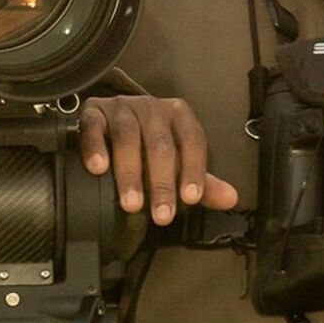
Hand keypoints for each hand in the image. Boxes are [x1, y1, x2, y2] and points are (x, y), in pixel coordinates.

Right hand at [78, 95, 241, 223]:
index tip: (190, 198)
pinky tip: (97, 169)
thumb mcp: (177, 162)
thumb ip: (201, 181)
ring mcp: (121, 107)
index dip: (193, 170)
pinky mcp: (92, 112)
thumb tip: (231, 198)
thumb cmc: (147, 145)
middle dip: (162, 183)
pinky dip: (95, 147)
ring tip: (131, 203)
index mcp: (178, 116)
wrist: (108, 121)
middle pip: (161, 144)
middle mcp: (151, 107)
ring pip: (128, 136)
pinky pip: (93, 127)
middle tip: (161, 215)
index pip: (193, 141)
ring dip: (130, 173)